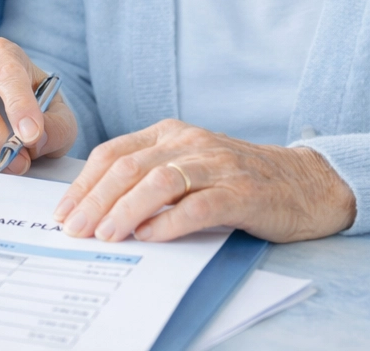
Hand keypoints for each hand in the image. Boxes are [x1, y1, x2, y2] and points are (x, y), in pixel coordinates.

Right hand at [0, 38, 78, 173]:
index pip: (8, 75)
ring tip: (4, 166)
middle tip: (18, 162)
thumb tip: (34, 142)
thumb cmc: (34, 104)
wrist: (9, 101)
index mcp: (2, 54)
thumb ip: (56, 127)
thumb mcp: (58, 111)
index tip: (32, 137)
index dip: (19, 107)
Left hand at [53, 119, 354, 243]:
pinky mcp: (242, 192)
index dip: (84, 183)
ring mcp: (218, 165)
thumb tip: (96, 208)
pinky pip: (199, 205)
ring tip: (105, 234)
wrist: (306, 184)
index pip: (114, 152)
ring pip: (160, 181)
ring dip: (125, 210)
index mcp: (171, 132)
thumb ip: (149, 177)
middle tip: (74, 229)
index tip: (63, 212)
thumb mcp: (189, 167)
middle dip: (95, 200)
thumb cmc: (238, 181)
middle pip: (130, 167)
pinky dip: (169, 222)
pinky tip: (149, 237)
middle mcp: (191, 142)